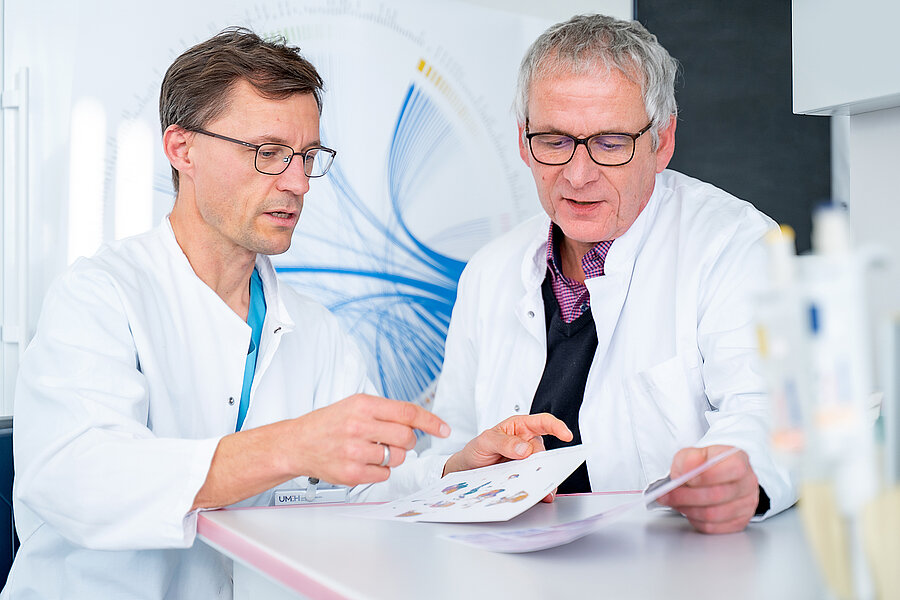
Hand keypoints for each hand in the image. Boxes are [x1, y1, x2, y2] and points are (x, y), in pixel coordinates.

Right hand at [289, 394, 450, 486]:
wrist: (297, 443)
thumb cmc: (329, 423)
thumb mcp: (355, 404)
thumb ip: (385, 411)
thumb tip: (418, 421)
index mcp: (363, 405)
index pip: (408, 412)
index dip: (431, 421)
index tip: (444, 429)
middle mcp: (359, 426)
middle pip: (407, 437)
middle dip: (407, 441)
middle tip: (394, 441)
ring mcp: (354, 451)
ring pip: (397, 458)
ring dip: (391, 456)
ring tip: (372, 450)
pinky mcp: (351, 473)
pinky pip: (384, 475)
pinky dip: (379, 470)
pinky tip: (363, 462)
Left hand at [442, 413, 571, 482]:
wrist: (466, 469)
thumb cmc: (476, 449)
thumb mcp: (485, 441)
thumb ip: (504, 442)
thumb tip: (525, 448)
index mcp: (519, 427)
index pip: (542, 422)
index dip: (556, 427)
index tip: (566, 435)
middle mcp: (526, 442)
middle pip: (543, 450)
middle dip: (546, 462)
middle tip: (542, 472)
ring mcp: (527, 460)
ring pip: (543, 467)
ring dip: (545, 478)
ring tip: (545, 489)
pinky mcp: (525, 475)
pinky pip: (537, 480)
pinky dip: (540, 488)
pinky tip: (540, 495)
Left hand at [656, 445, 759, 533]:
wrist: (717, 475)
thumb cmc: (707, 464)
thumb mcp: (695, 453)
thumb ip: (689, 458)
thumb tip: (686, 470)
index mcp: (739, 460)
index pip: (732, 469)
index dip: (705, 475)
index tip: (684, 477)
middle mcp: (747, 483)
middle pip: (717, 495)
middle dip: (685, 496)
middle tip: (666, 494)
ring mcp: (746, 505)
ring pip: (713, 514)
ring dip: (687, 509)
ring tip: (674, 501)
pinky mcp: (738, 522)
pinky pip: (712, 527)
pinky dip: (694, 520)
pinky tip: (687, 510)